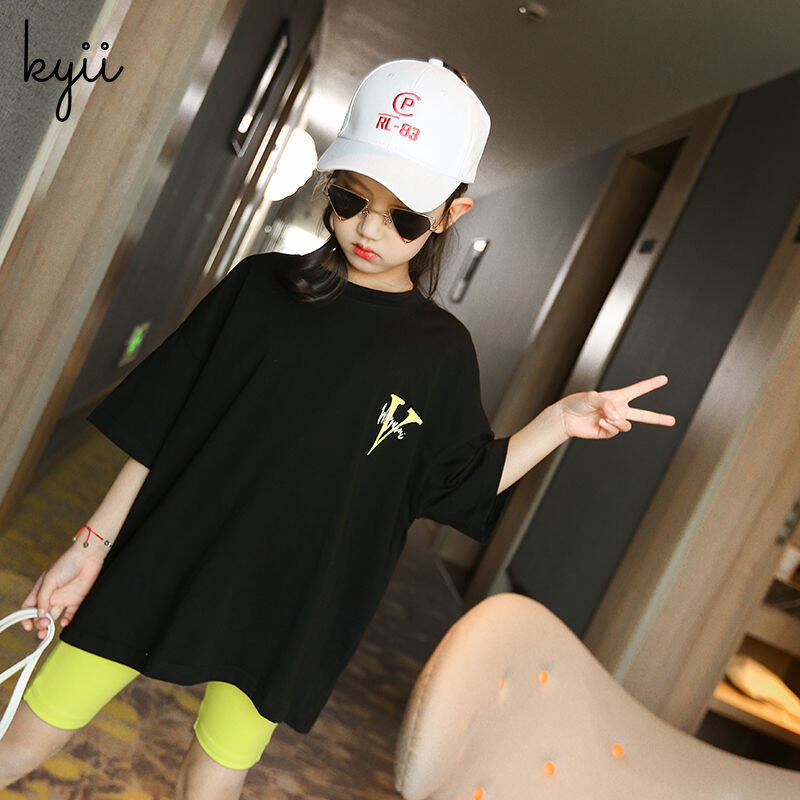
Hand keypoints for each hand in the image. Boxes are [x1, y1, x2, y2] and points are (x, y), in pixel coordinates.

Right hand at [20, 545, 105, 637]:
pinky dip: (67, 621)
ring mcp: (64, 598)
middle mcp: (52, 595)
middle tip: (43, 625)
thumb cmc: (67, 563)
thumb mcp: (49, 580)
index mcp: (41, 590)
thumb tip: (39, 614)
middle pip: (41, 615)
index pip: (28, 606)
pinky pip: (71, 614)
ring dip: (50, 625)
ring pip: (54, 616)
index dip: (25, 617)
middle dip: (39, 623)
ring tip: (48, 630)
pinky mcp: (77, 599)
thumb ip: (42, 597)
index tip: (27, 626)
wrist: (88, 556)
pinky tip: (64, 622)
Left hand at [558, 374, 675, 439]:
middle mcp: (618, 410)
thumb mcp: (592, 397)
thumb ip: (607, 404)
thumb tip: (617, 415)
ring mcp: (614, 422)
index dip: (651, 385)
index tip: (664, 379)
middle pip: (643, 415)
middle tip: (673, 421)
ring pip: (627, 425)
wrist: (566, 418)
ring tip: (604, 417)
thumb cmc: (577, 403)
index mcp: (617, 397)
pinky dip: (609, 426)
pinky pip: (616, 431)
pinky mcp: (608, 432)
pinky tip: (600, 422)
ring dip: (617, 421)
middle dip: (658, 418)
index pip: (638, 390)